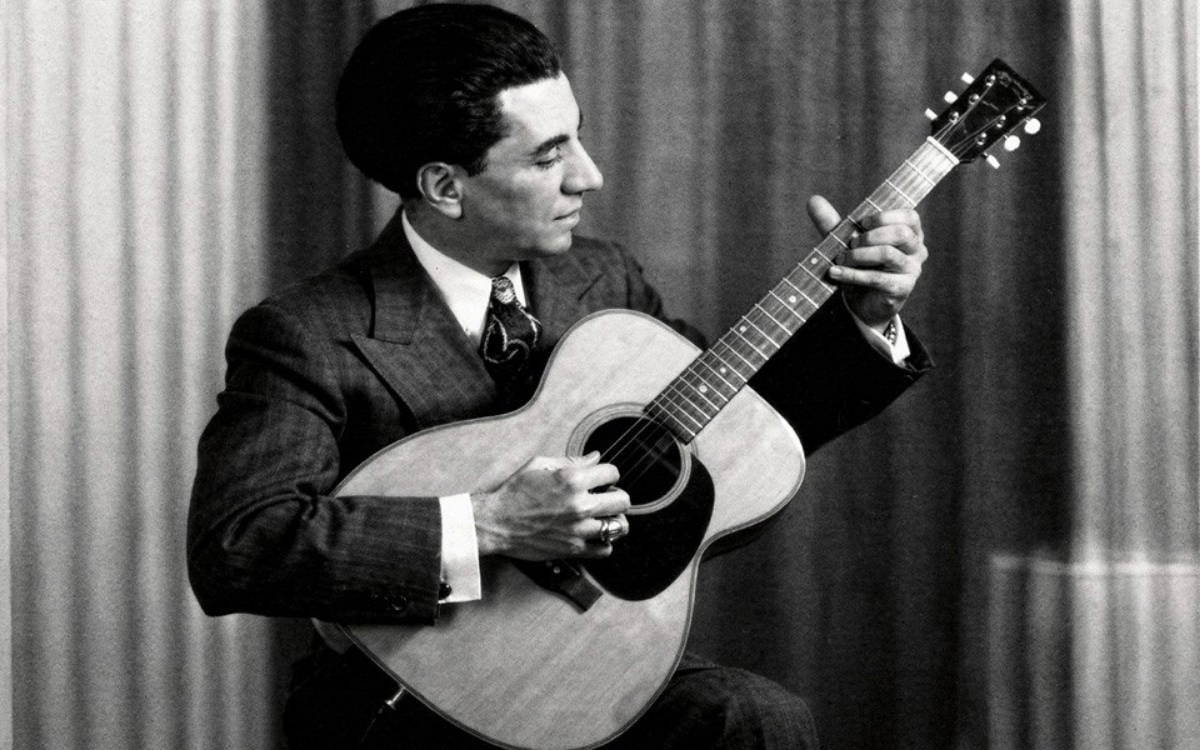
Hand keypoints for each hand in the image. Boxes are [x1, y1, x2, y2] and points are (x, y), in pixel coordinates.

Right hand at [471, 451, 629, 559]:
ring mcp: (579, 529)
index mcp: (572, 480)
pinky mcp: (574, 549)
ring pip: (619, 526)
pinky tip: (594, 535)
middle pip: (623, 500)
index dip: (608, 474)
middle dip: (617, 495)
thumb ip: (571, 461)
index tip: (602, 478)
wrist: (496, 523)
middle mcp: (580, 505)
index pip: (612, 473)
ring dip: (614, 519)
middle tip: (606, 497)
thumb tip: (595, 457)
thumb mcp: (539, 465)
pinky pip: (605, 550)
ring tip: (604, 517)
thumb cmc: (515, 492)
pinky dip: (604, 543)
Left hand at [806, 194, 927, 327]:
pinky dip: (852, 274)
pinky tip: (835, 273)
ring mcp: (911, 270)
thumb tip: (813, 200)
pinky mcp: (901, 289)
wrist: (861, 303)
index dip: (886, 216)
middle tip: (850, 243)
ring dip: (859, 255)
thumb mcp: (845, 242)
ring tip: (840, 258)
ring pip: (888, 254)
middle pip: (901, 234)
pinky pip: (877, 278)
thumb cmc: (859, 266)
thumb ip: (832, 222)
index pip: (910, 217)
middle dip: (871, 236)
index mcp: (910, 233)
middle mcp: (916, 250)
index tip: (862, 222)